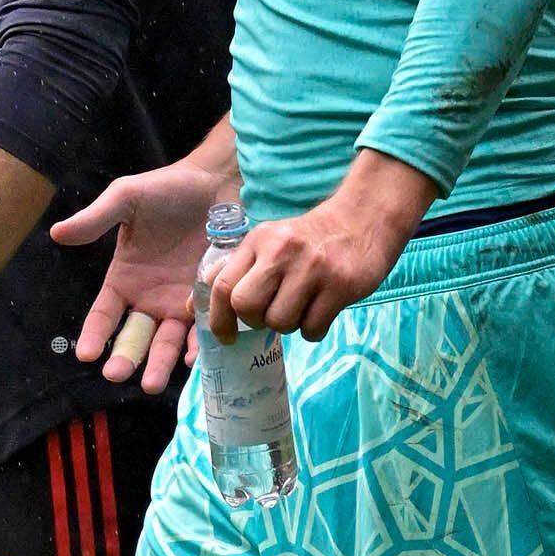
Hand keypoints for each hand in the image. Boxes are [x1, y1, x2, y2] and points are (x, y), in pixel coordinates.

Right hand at [51, 156, 233, 393]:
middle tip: (117, 374)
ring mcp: (179, 303)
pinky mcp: (208, 301)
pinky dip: (196, 346)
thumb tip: (56, 233)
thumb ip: (96, 219)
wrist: (215, 184)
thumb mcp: (126, 199)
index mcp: (124, 279)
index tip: (85, 354)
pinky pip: (201, 330)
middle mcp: (149, 298)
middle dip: (125, 358)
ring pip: (166, 342)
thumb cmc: (167, 189)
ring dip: (160, 364)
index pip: (103, 315)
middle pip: (134, 337)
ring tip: (153, 384)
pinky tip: (191, 358)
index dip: (94, 334)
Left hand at [209, 153, 434, 343]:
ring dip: (288, 326)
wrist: (362, 220)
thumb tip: (192, 304)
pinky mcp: (341, 285)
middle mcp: (282, 251)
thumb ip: (233, 270)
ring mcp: (313, 268)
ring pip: (281, 322)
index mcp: (259, 241)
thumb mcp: (267, 242)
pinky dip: (313, 329)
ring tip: (301, 308)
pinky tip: (320, 311)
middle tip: (270, 315)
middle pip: (247, 306)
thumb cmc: (308, 238)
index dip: (218, 318)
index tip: (226, 336)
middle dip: (255, 321)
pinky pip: (312, 328)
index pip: (223, 285)